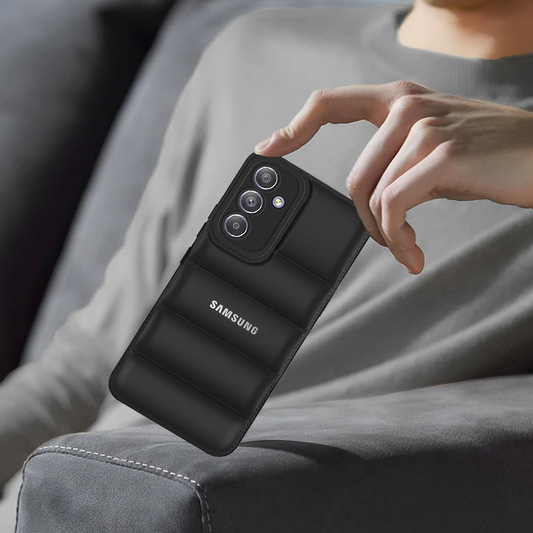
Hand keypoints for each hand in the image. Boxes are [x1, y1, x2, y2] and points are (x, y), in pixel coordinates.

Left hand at [254, 81, 532, 273]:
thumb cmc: (486, 155)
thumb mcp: (431, 146)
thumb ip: (393, 158)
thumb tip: (365, 198)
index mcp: (398, 99)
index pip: (331, 103)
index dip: (295, 127)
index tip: (269, 148)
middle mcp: (407, 107)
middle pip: (354, 179)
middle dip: (366, 221)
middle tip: (388, 240)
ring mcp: (423, 129)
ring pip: (374, 198)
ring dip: (387, 235)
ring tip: (405, 248)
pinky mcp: (440, 156)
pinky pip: (394, 208)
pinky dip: (397, 239)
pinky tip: (412, 253)